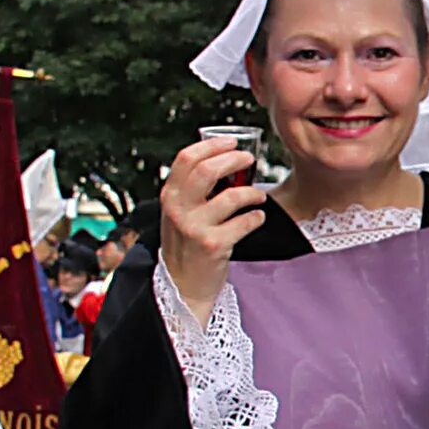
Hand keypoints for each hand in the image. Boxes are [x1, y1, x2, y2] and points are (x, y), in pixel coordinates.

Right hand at [157, 139, 271, 322]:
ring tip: (259, 195)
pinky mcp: (214, 245)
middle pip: (208, 170)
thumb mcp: (179, 213)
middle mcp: (179, 210)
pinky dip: (256, 217)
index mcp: (170, 196)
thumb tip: (224, 160)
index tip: (232, 142)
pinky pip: (245, 222)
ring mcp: (195, 228)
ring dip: (253, 192)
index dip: (212, 145)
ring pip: (232, 196)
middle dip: (235, 159)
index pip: (187, 158)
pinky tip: (257, 218)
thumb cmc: (187, 244)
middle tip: (250, 160)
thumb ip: (192, 190)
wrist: (183, 285)